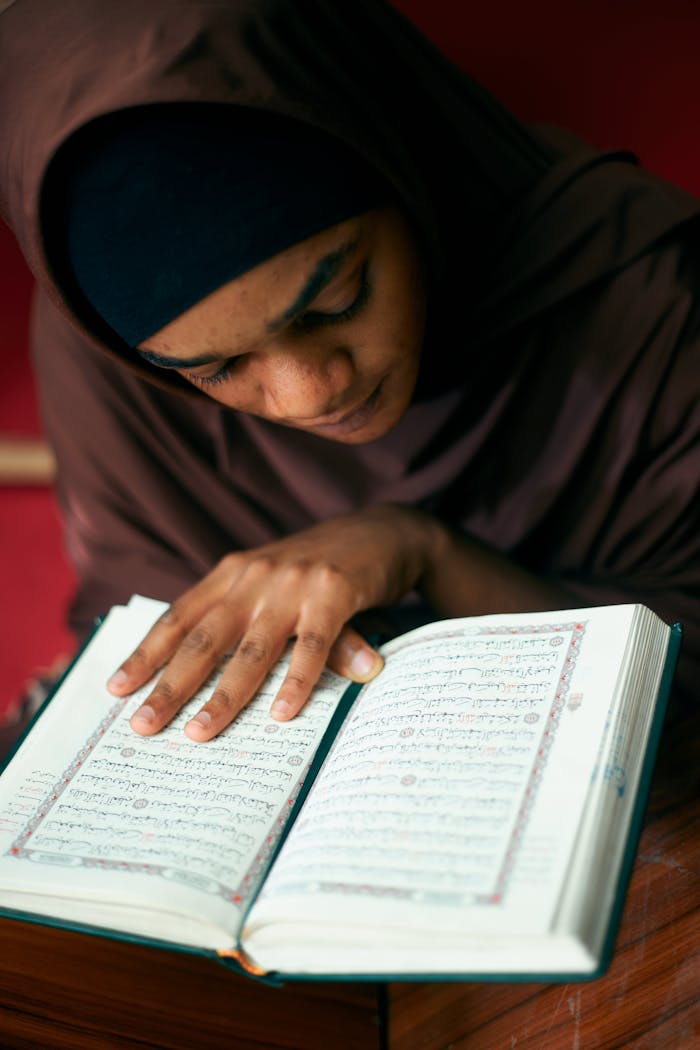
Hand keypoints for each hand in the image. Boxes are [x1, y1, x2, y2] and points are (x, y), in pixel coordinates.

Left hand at [107, 505, 437, 739]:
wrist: (383, 531)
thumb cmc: (321, 566)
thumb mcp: (276, 587)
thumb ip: (251, 627)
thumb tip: (225, 685)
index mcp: (232, 573)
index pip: (179, 618)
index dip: (147, 654)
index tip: (118, 689)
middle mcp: (254, 576)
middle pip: (203, 640)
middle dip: (170, 686)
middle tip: (144, 726)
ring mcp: (293, 584)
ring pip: (251, 650)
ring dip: (224, 696)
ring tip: (201, 732)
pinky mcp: (334, 593)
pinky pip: (311, 646)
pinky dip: (296, 681)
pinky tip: (283, 714)